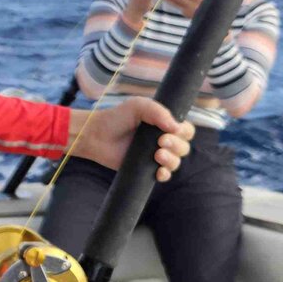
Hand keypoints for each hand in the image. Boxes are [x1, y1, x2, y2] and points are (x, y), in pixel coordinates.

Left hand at [70, 98, 193, 181]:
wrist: (96, 135)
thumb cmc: (117, 117)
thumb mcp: (138, 106)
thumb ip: (158, 111)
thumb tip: (176, 127)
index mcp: (164, 125)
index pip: (186, 130)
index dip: (184, 132)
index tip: (171, 130)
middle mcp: (163, 141)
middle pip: (184, 147)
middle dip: (177, 145)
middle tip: (161, 142)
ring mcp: (155, 156)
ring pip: (176, 162)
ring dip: (171, 160)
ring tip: (157, 155)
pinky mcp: (146, 169)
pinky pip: (163, 175)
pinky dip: (165, 175)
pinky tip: (158, 172)